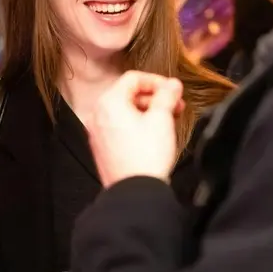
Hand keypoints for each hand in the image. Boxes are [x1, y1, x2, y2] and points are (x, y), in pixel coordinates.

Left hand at [88, 70, 183, 187]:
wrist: (135, 193)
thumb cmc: (147, 156)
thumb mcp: (162, 119)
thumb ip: (167, 95)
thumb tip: (173, 84)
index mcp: (109, 102)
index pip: (133, 78)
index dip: (157, 81)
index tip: (173, 90)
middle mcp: (97, 115)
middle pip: (128, 94)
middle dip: (154, 98)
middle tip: (175, 106)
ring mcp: (97, 133)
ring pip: (124, 112)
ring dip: (147, 112)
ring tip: (168, 121)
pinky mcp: (102, 148)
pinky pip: (119, 127)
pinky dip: (136, 125)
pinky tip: (153, 135)